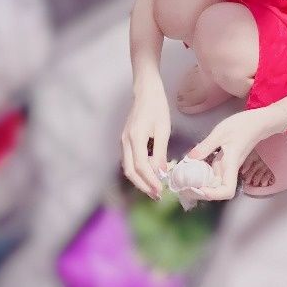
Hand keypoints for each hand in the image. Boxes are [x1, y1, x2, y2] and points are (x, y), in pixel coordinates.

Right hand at [121, 72, 170, 199]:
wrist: (146, 91)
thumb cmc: (157, 107)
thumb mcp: (163, 129)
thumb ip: (160, 152)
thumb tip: (161, 173)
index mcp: (135, 138)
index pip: (141, 167)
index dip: (150, 181)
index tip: (160, 191)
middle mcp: (125, 142)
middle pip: (130, 171)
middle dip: (143, 185)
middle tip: (156, 195)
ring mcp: (123, 141)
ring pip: (128, 167)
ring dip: (140, 180)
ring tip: (154, 187)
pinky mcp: (125, 140)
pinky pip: (129, 160)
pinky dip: (138, 170)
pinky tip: (149, 173)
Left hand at [186, 110, 269, 200]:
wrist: (256, 123)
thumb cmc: (241, 126)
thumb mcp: (220, 133)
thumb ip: (205, 146)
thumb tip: (189, 159)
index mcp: (231, 165)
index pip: (227, 190)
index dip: (213, 194)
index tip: (199, 188)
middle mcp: (228, 170)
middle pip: (216, 191)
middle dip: (199, 192)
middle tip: (182, 186)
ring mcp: (225, 167)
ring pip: (212, 183)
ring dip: (198, 184)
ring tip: (182, 179)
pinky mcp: (222, 163)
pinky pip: (211, 173)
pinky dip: (200, 173)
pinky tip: (190, 167)